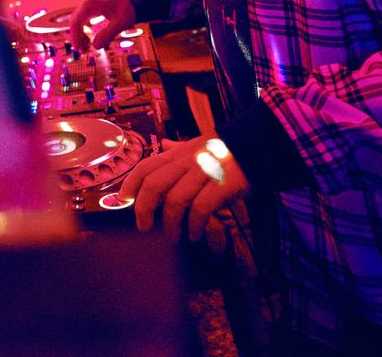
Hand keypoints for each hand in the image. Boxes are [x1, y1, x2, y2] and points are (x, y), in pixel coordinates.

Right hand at [66, 0, 137, 51]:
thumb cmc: (128, 6)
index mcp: (90, 5)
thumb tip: (95, 47)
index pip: (75, 22)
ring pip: (79, 19)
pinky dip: (85, 28)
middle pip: (75, 21)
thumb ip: (107, 35)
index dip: (75, 37)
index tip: (79, 49)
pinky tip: (90, 37)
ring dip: (80, 33)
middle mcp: (87, 2)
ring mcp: (89, 3)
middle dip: (77, 37)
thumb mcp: (120, 22)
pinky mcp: (93, 5)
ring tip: (86, 46)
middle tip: (82, 50)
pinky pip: (84, 17)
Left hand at [120, 136, 248, 241]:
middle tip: (143, 226)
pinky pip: (200, 209)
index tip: (123, 201)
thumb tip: (165, 145)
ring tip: (174, 237)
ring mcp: (203, 173)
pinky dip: (194, 225)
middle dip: (143, 208)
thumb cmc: (225, 149)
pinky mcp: (221, 186)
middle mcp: (186, 162)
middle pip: (154, 184)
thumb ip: (179, 149)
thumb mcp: (198, 145)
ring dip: (171, 224)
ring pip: (175, 200)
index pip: (146, 167)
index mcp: (177, 154)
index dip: (130, 183)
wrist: (258, 146)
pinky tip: (194, 234)